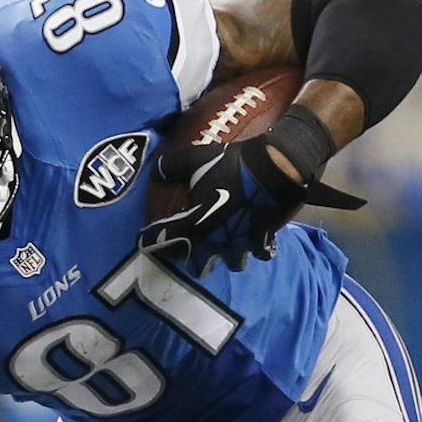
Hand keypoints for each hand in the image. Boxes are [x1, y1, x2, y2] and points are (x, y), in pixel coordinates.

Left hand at [139, 106, 363, 274]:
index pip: (162, 241)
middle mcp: (215, 243)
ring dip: (224, 257)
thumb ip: (169, 166)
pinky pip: (259, 253)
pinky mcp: (263, 240)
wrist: (279, 167)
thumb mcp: (196, 158)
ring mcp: (240, 245)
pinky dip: (256, 249)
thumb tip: (153, 173)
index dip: (149, 241)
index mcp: (194, 226)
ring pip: (229, 263)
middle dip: (190, 258)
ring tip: (223, 248)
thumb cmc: (234, 164)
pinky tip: (254, 242)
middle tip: (186, 247)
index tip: (142, 239)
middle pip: (196, 264)